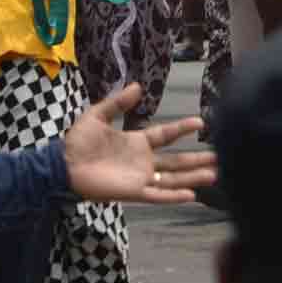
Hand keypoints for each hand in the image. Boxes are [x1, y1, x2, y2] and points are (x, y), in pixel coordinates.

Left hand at [61, 84, 218, 204]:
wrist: (63, 165)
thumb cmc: (78, 142)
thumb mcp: (97, 115)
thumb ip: (117, 103)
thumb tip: (138, 86)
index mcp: (137, 142)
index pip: (166, 135)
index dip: (182, 129)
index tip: (201, 122)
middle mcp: (143, 161)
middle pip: (176, 161)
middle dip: (197, 159)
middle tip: (219, 156)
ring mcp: (140, 178)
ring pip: (173, 179)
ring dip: (194, 177)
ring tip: (215, 173)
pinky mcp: (134, 192)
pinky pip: (158, 195)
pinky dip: (175, 196)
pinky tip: (192, 194)